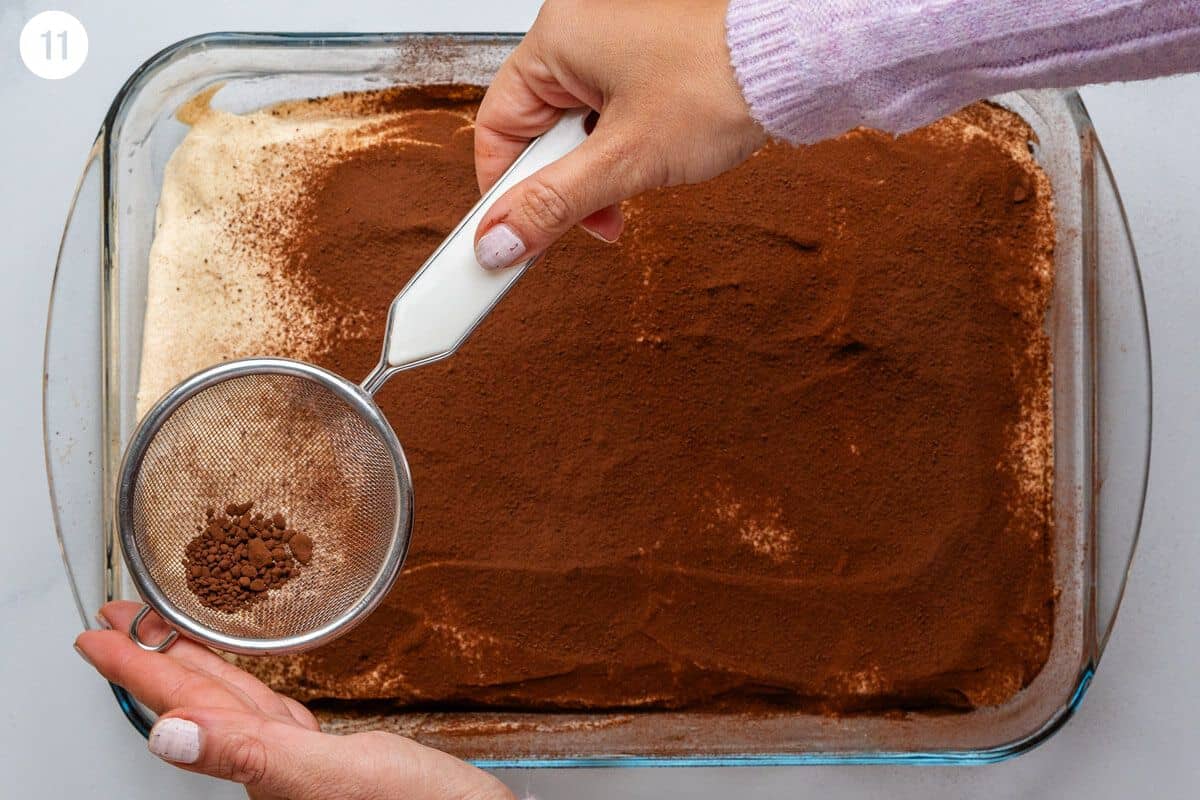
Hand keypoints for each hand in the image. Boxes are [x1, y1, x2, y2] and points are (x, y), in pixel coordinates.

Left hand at [75, 602, 512, 799]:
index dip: (138, 669)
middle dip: (154, 660)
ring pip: (235, 705)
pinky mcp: (339, 760)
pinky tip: (254, 682)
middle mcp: (276, 765)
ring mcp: (305, 764)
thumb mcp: (338, 776)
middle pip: (201, 701)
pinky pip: (275, 713)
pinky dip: (254, 688)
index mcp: (267, 765)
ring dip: (197, 668)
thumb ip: (253, 753)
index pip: (187, 707)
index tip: (96, 636)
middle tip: (115, 624)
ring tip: (167, 639)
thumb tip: (169, 734)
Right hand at [473, 0, 764, 268]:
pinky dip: (620, 146)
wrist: (798, 61)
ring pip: (575, 126)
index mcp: (556, 37)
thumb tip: (497, 242)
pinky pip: (607, 112)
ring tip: (635, 179)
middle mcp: (579, 29)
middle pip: (537, 130)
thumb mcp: (625, 159)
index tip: (512, 236)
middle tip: (594, 214)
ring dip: (596, 169)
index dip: (504, 190)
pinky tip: (649, 158)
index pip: (495, 126)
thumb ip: (554, 205)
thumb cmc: (722, 81)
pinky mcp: (644, 55)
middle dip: (564, 182)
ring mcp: (613, 40)